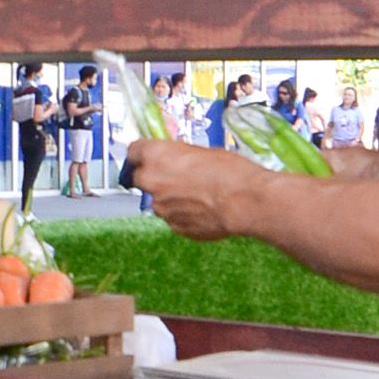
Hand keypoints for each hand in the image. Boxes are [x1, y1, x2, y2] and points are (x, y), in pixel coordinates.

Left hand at [125, 139, 269, 239]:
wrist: (244, 201)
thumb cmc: (228, 170)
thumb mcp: (202, 152)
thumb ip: (180, 157)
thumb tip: (177, 162)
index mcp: (155, 155)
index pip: (134, 151)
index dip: (142, 153)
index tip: (148, 155)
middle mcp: (150, 181)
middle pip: (139, 178)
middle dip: (152, 178)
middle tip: (173, 177)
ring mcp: (161, 207)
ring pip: (158, 201)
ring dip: (170, 198)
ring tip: (197, 196)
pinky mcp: (174, 227)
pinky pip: (174, 217)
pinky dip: (183, 214)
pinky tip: (203, 210)